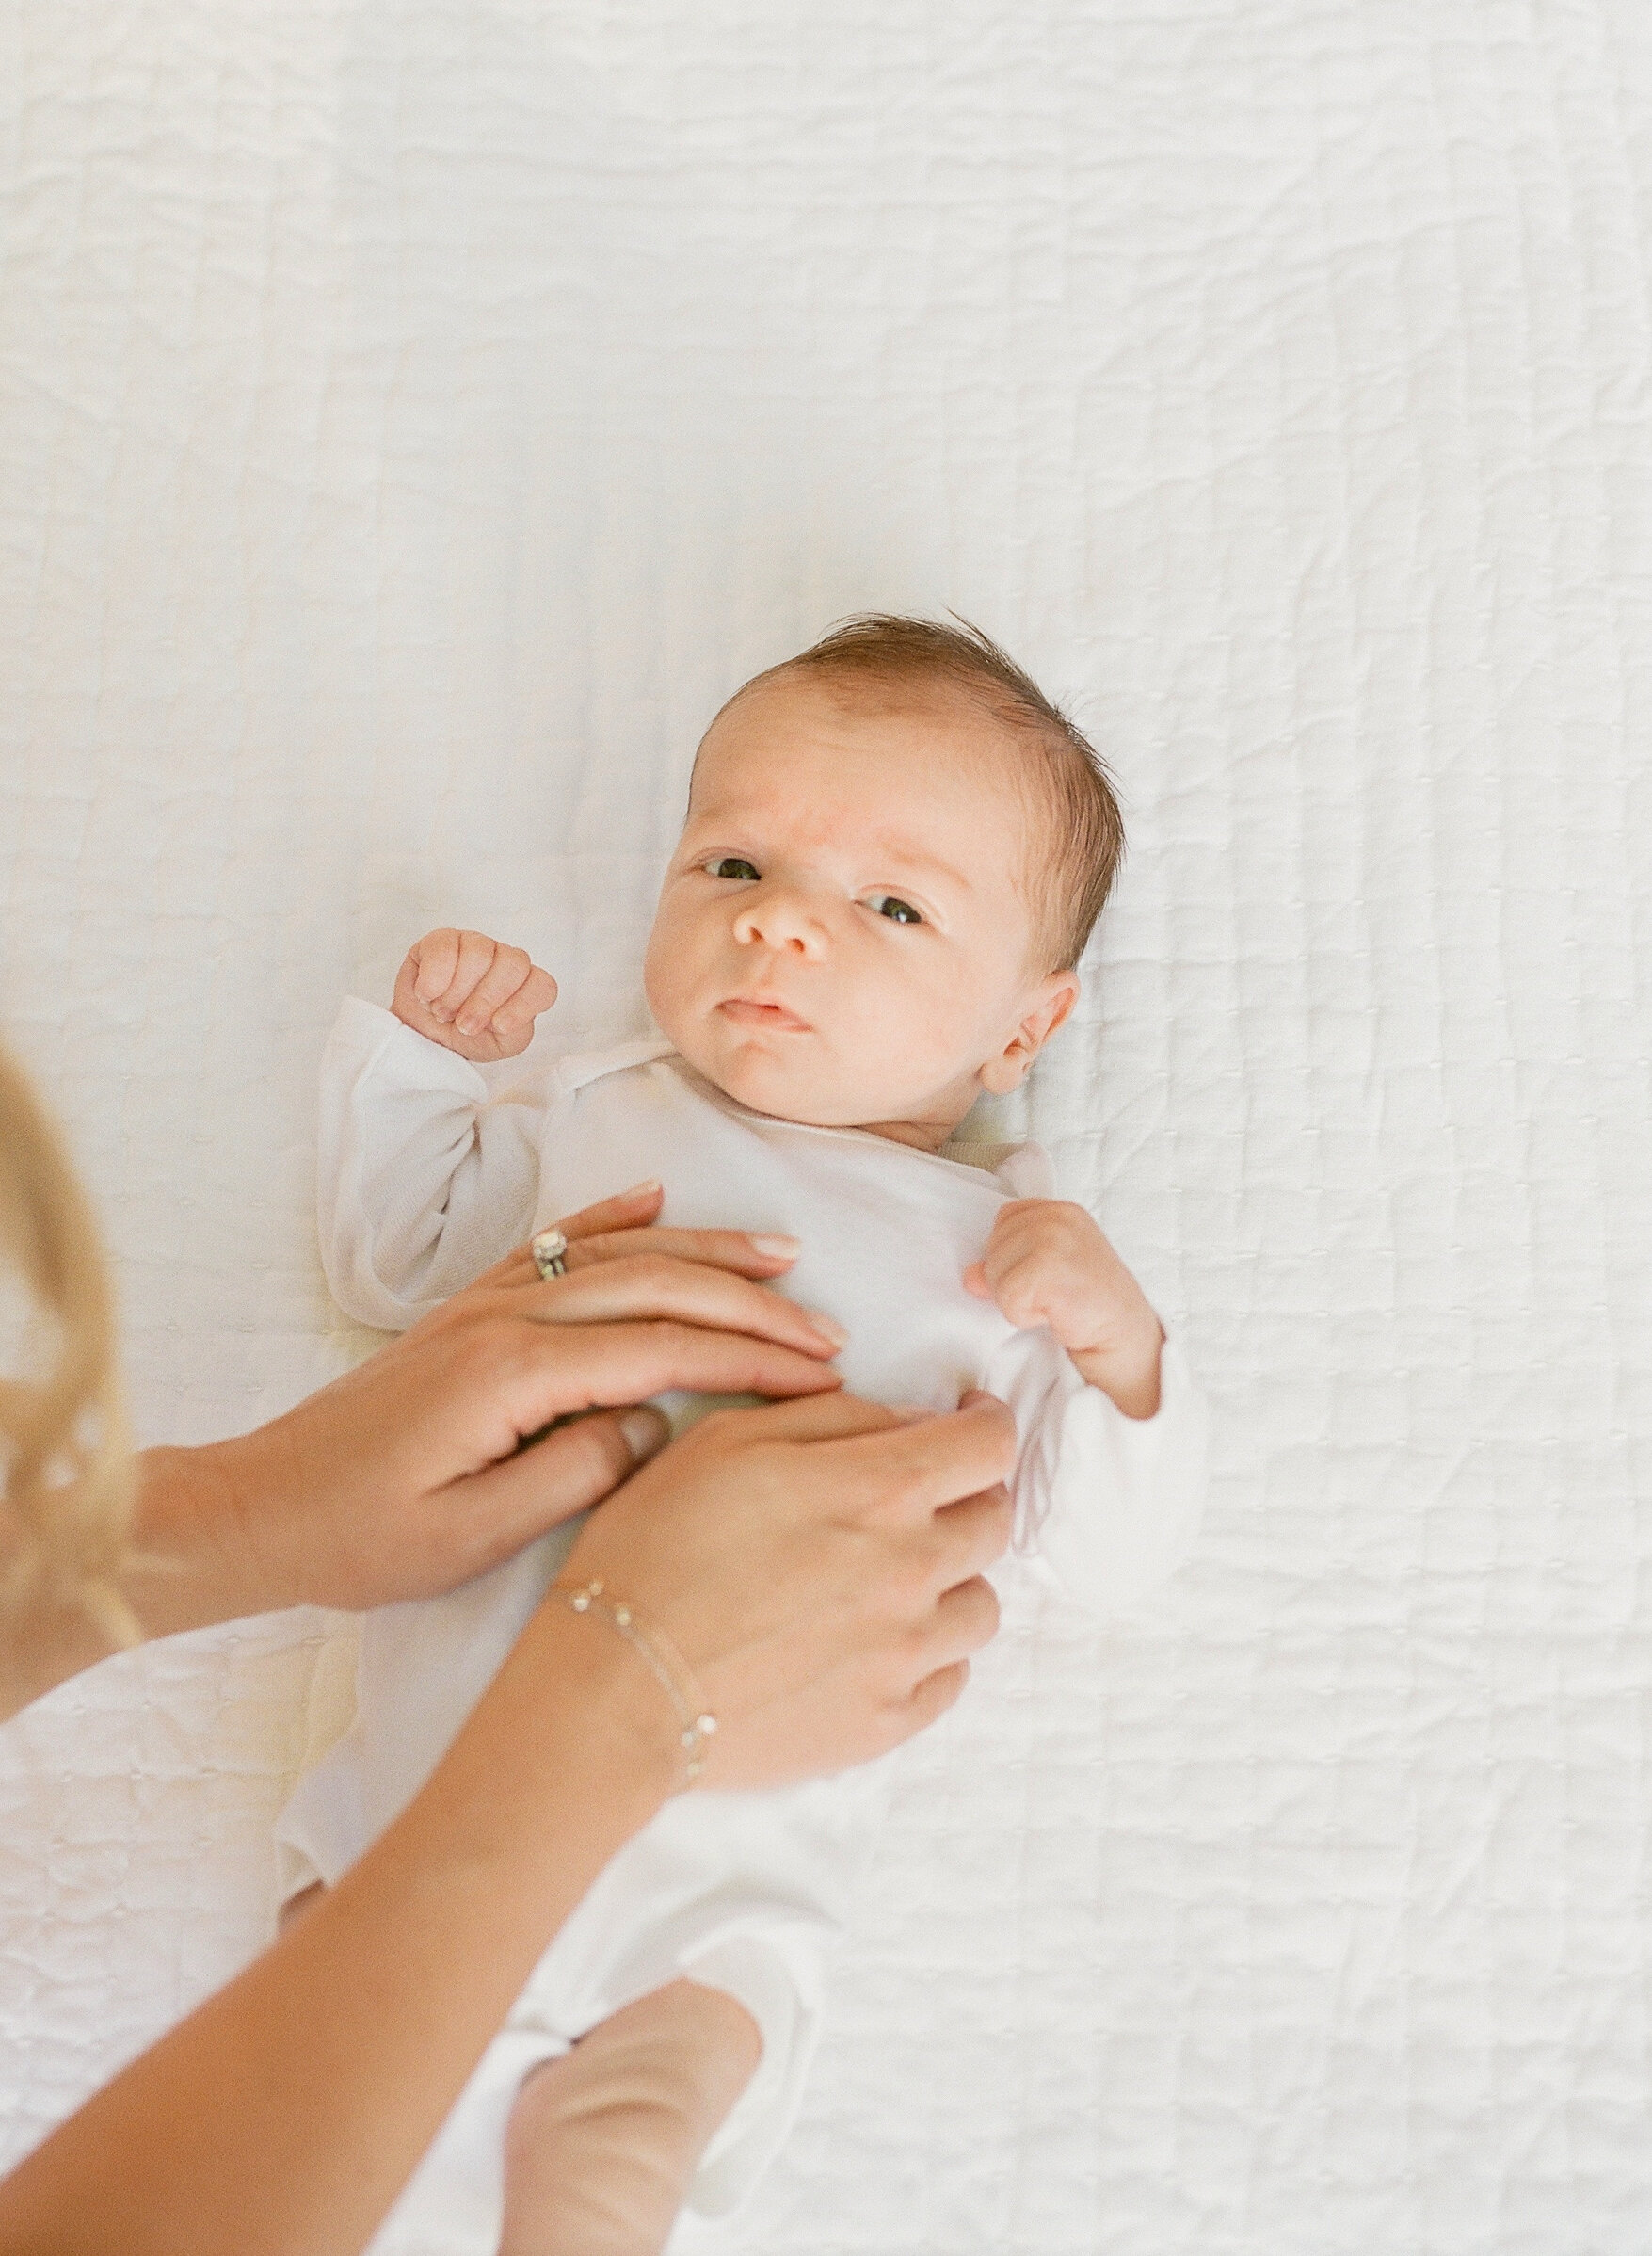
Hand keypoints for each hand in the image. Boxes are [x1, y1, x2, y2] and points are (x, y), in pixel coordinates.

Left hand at [130, 1183, 845, 1625]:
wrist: (261, 1509)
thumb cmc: (361, 1538)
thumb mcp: (472, 1535)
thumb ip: (574, 1474)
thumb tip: (652, 1425)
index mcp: (512, 1372)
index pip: (664, 1349)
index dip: (753, 1359)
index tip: (823, 1376)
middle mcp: (504, 1317)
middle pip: (656, 1287)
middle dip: (752, 1303)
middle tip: (828, 1330)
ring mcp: (484, 1304)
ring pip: (617, 1255)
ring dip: (704, 1249)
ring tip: (782, 1254)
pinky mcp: (468, 1311)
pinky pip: (556, 1244)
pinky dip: (615, 1217)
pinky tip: (658, 1198)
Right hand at [391, 929, 557, 1061]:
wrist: (424, 1032)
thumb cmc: (466, 1035)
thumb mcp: (498, 1045)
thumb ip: (515, 1034)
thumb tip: (504, 1018)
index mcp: (525, 985)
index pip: (543, 985)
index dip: (523, 1005)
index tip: (499, 1026)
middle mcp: (505, 960)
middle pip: (514, 965)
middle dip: (486, 1000)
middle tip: (465, 1025)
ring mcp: (476, 945)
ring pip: (479, 954)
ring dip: (457, 992)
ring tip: (443, 1011)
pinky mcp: (443, 939)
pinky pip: (444, 948)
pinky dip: (434, 978)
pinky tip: (428, 995)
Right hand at [557, 1387, 1015, 1788]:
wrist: (616, 1687)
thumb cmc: (655, 1549)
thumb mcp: (725, 1441)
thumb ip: (832, 1418)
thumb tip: (906, 1422)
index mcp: (878, 1488)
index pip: (988, 1444)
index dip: (987, 1421)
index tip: (969, 1420)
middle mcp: (911, 1568)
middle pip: (995, 1519)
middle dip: (968, 1495)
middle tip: (919, 1497)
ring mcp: (906, 1652)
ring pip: (982, 1603)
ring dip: (951, 1579)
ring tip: (891, 1577)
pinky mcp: (887, 1721)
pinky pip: (951, 1677)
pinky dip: (928, 1652)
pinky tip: (875, 1639)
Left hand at [964, 1198, 1163, 1418]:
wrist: (1122, 1330)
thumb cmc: (1088, 1299)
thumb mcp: (1047, 1270)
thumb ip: (1009, 1262)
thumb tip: (971, 1276)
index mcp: (1058, 1210)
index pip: (1003, 1220)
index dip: (1010, 1253)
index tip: (1042, 1274)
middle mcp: (1056, 1217)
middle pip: (993, 1247)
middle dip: (1010, 1280)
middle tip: (1049, 1293)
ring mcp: (1053, 1240)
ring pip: (995, 1273)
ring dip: (1017, 1300)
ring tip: (1052, 1302)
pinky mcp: (1048, 1270)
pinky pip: (1008, 1298)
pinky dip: (1025, 1315)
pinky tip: (1053, 1313)